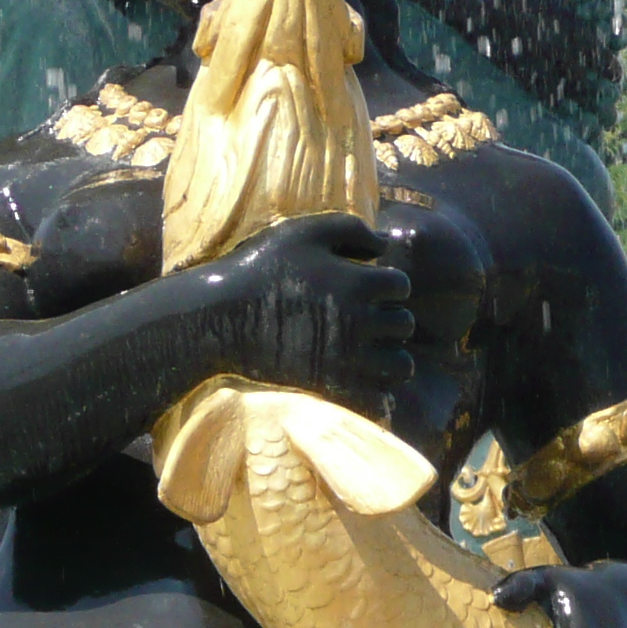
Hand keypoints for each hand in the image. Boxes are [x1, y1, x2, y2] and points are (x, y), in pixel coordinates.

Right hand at [195, 211, 414, 405]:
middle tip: (366, 320)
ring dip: (392, 357)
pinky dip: (378, 392)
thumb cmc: (262, 267)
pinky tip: (360, 379)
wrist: (222, 316)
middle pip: (404, 325)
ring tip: (371, 352)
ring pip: (401, 365)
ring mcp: (349, 357)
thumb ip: (351, 228)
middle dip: (390, 320)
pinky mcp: (332, 385)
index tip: (365, 289)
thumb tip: (384, 244)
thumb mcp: (305, 232)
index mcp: (359, 283)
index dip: (386, 285)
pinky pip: (378, 398)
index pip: (401, 286)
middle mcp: (361, 322)